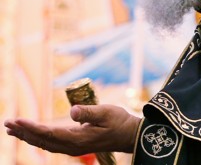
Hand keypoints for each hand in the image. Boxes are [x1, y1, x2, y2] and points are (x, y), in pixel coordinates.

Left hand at [4, 104, 140, 154]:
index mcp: (78, 139)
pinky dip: (37, 138)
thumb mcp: (107, 112)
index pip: (49, 133)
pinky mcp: (75, 145)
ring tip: (12, 129)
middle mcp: (73, 146)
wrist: (130, 135)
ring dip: (27, 136)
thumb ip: (89, 112)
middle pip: (42, 140)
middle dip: (23, 132)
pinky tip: (31, 135)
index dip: (31, 127)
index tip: (17, 120)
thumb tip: (72, 111)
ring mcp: (73, 148)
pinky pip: (51, 144)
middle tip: (7, 123)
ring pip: (44, 143)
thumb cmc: (120, 122)